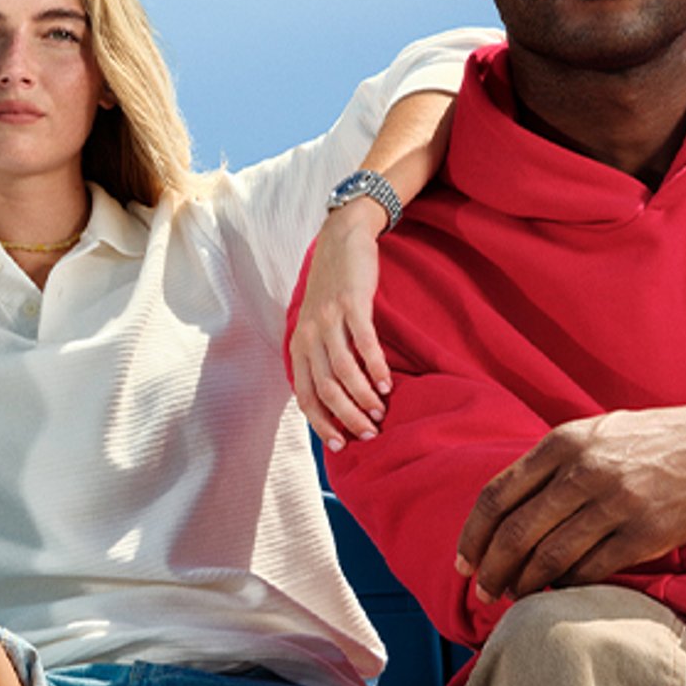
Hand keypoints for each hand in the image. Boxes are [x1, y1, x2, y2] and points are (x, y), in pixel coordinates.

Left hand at [290, 200, 392, 445]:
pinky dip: (376, 366)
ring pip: (343, 370)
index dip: (322, 424)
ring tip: (380, 411)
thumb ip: (322, 356)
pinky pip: (364, 343)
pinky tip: (387, 383)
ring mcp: (329, 319)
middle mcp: (308, 335)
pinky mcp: (351, 303)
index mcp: (298, 346)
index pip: (306, 396)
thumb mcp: (317, 325)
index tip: (341, 445)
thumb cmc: (333, 289)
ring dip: (363, 396)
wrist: (342, 239)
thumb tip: (338, 397)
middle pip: (326, 389)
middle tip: (369, 433)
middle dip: (347, 417)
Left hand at [457, 399, 685, 603]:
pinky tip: (558, 593)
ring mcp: (616, 503)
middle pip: (516, 533)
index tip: (463, 563)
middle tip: (483, 593)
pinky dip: (567, 587)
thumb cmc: (648, 441)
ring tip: (515, 598)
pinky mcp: (646, 534)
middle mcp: (585, 471)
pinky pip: (590, 570)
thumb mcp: (592, 434)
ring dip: (524, 585)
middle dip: (492, 570)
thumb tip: (500, 512)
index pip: (496, 497)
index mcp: (562, 443)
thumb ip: (547, 465)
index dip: (472, 536)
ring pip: (549, 557)